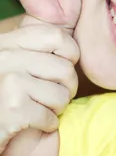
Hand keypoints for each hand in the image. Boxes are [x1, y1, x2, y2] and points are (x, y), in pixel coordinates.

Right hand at [0, 23, 78, 151]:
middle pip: (65, 69)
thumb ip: (35, 48)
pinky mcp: (13, 108)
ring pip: (62, 95)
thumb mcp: (11, 61)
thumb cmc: (2, 96)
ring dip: (56, 109)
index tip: (61, 69)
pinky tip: (33, 124)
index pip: (57, 36)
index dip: (70, 55)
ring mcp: (8, 81)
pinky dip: (47, 125)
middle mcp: (5, 57)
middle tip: (51, 97)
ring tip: (39, 109)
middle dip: (66, 89)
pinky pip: (50, 117)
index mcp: (7, 42)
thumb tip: (69, 30)